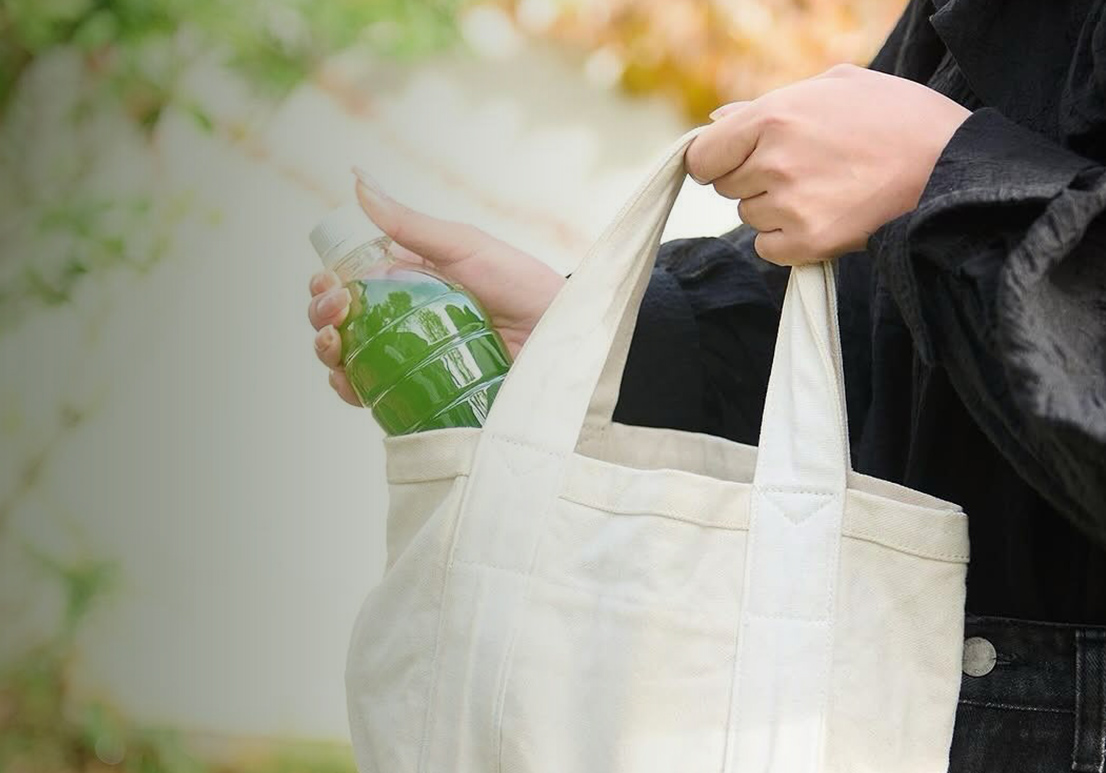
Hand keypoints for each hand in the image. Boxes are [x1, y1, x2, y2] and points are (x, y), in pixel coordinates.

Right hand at [307, 173, 565, 405]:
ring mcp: (409, 360)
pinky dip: (352, 391)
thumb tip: (358, 180)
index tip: (329, 285)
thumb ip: (411, 224)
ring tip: (337, 346)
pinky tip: (351, 382)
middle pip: (339, 323)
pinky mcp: (421, 394)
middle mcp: (401, 322)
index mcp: (404, 283)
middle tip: (337, 311)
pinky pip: (375, 397)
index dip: (325, 285)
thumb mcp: (465, 247)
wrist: (559, 336)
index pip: (347, 284)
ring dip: (327, 353)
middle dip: (321, 316)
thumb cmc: (521, 285)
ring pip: (348, 360)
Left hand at [687, 64, 971, 265]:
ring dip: (773, 209)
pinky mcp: (808, 242)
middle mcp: (773, 162)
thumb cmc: (895, 117)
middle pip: (726, 188)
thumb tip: (719, 120)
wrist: (951, 163)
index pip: (701, 156)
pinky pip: (767, 248)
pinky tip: (823, 216)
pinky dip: (787, 240)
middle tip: (803, 168)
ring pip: (749, 217)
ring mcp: (789, 205)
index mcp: (773, 117)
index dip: (715, 160)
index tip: (735, 162)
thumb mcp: (834, 86)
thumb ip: (768, 104)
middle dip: (753, 180)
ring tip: (824, 188)